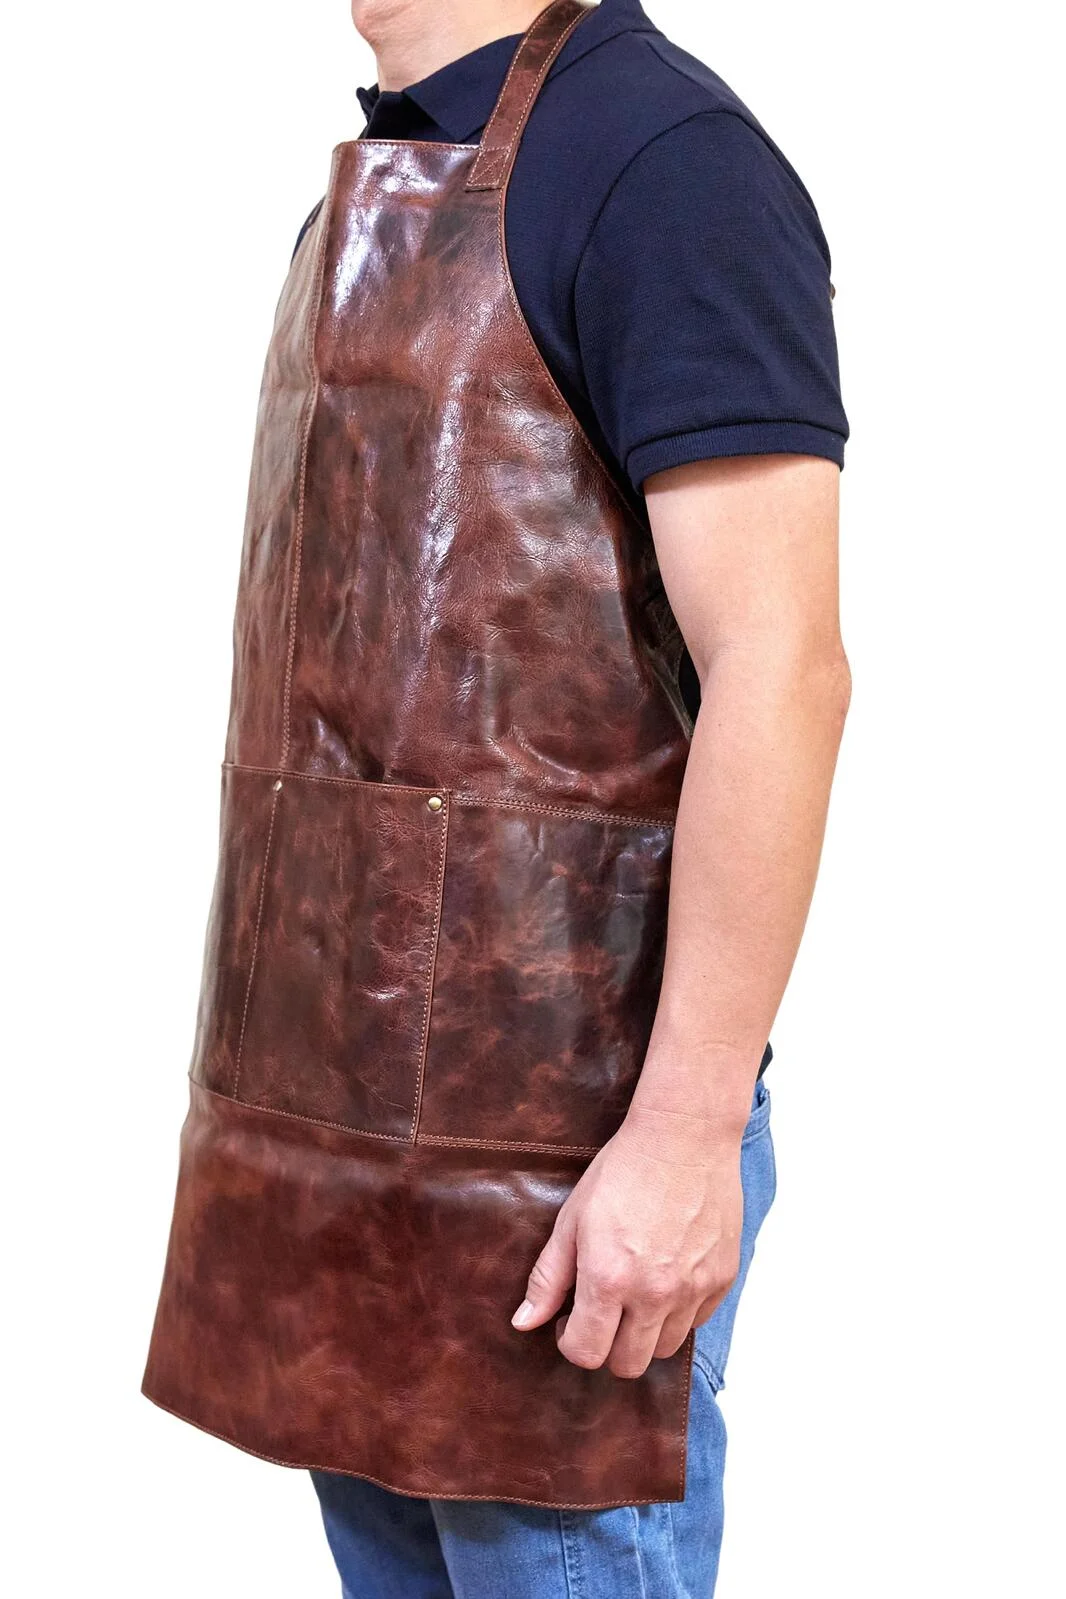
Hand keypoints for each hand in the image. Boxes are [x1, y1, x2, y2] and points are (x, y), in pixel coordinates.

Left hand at [511, 1106, 743, 1377]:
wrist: (684, 1136)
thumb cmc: (623, 1170)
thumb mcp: (572, 1219)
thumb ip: (548, 1278)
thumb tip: (523, 1323)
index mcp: (608, 1279)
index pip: (586, 1353)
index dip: (571, 1341)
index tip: (571, 1318)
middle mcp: (654, 1293)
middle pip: (628, 1364)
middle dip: (608, 1346)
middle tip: (602, 1310)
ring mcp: (693, 1288)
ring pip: (665, 1349)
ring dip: (645, 1333)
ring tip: (636, 1294)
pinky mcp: (722, 1278)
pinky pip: (697, 1322)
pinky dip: (679, 1313)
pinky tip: (667, 1277)